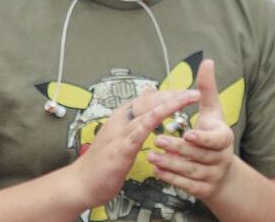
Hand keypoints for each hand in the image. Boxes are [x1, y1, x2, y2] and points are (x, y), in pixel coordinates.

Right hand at [68, 87, 198, 209]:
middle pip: (151, 100)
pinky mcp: (120, 148)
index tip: (187, 91)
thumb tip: (150, 92)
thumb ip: (135, 115)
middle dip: (174, 95)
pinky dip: (153, 122)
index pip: (149, 98)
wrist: (80, 183)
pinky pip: (139, 131)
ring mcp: (120, 133)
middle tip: (194, 92)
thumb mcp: (121, 134)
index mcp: (122, 116)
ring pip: (148, 111)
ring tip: (188, 98)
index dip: (169, 93)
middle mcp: (121, 119)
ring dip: (170, 104)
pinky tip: (166, 116)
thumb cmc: (103, 160)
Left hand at [148, 59, 236, 201]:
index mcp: (224, 138)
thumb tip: (207, 61)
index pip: (216, 140)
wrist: (221, 171)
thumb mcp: (212, 111)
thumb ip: (207, 88)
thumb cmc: (213, 133)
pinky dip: (171, 178)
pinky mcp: (203, 189)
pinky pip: (186, 185)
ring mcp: (213, 175)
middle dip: (177, 148)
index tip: (188, 134)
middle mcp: (222, 158)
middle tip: (157, 141)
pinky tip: (157, 171)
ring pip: (190, 171)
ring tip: (151, 155)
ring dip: (169, 164)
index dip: (202, 138)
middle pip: (198, 155)